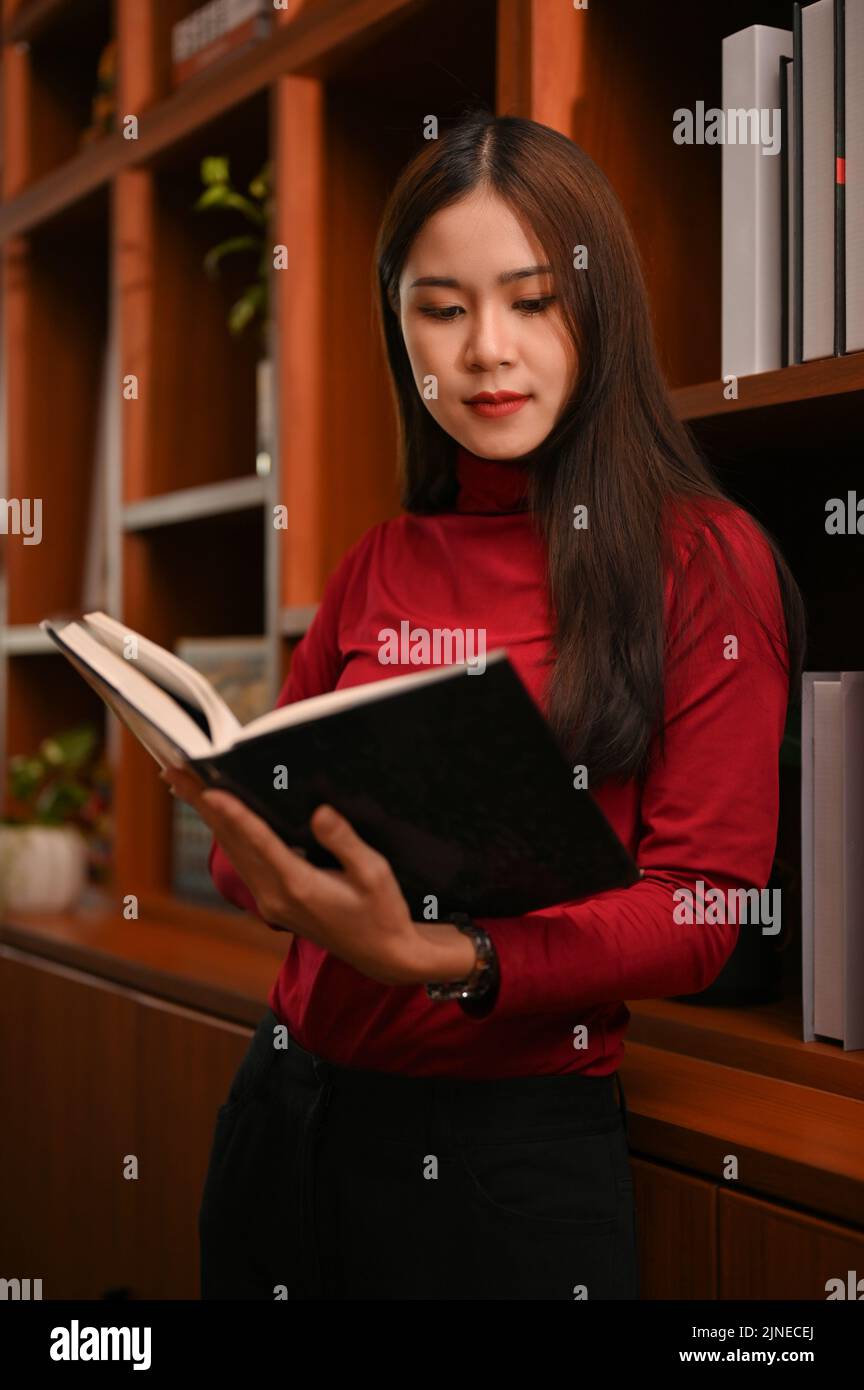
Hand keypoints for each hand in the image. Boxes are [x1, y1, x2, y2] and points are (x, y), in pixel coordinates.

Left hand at [160, 766, 476, 988]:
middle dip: (204, 806)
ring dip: (209, 818)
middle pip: (233, 843)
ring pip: (233, 853)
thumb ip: (344, 842)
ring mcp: (271, 902)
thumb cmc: (384, 913)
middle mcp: (276, 896)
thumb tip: (319, 813)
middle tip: (176, 772)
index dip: (233, 814)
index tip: (208, 791)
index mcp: (300, 886)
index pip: (259, 842)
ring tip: (185, 786)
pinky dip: (228, 836)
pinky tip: (220, 819)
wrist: (383, 956)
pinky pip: (243, 864)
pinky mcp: (273, 904)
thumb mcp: (374, 874)